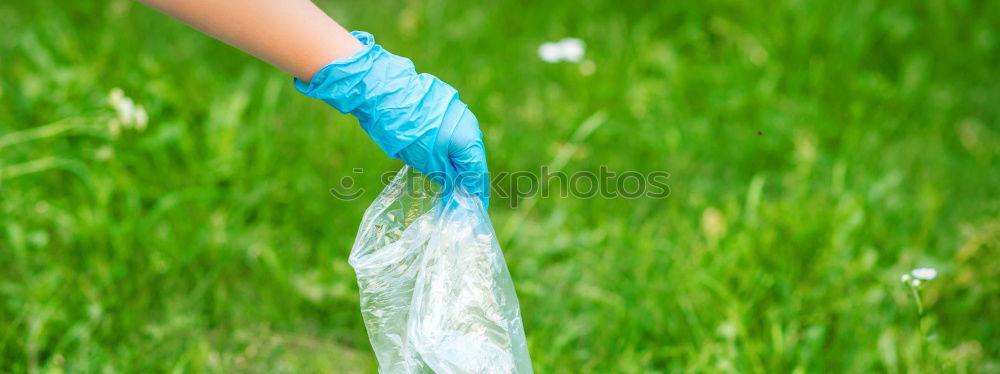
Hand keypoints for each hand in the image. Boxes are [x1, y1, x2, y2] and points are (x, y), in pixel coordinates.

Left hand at [294, 31, 489, 207]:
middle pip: (472, 158)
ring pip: (462, 144)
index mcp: (470, 141)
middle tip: (460, 199)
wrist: (388, 96)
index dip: (476, 194)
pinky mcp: (445, 106)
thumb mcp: (429, 163)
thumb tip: (457, 190)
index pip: (478, 174)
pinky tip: (440, 158)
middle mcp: (470, 125)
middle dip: (467, 179)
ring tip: (448, 181)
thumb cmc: (409, 134)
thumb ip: (448, 178)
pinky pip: (453, 132)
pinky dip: (449, 147)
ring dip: (457, 162)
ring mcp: (458, 113)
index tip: (474, 209)